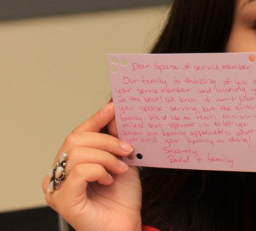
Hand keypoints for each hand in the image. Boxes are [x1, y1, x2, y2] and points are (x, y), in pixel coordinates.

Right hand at [43, 103, 141, 230]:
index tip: (113, 108)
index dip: (95, 118)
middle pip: (75, 139)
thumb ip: (116, 140)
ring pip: (78, 154)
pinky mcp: (62, 200)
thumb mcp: (123, 161)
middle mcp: (59, 173)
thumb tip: (115, 115)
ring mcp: (57, 187)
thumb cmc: (122, 198)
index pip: (79, 133)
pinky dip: (99, 170)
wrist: (126, 225)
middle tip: (126, 150)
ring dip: (107, 158)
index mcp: (71, 162)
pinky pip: (78, 172)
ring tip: (120, 170)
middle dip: (106, 141)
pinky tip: (109, 180)